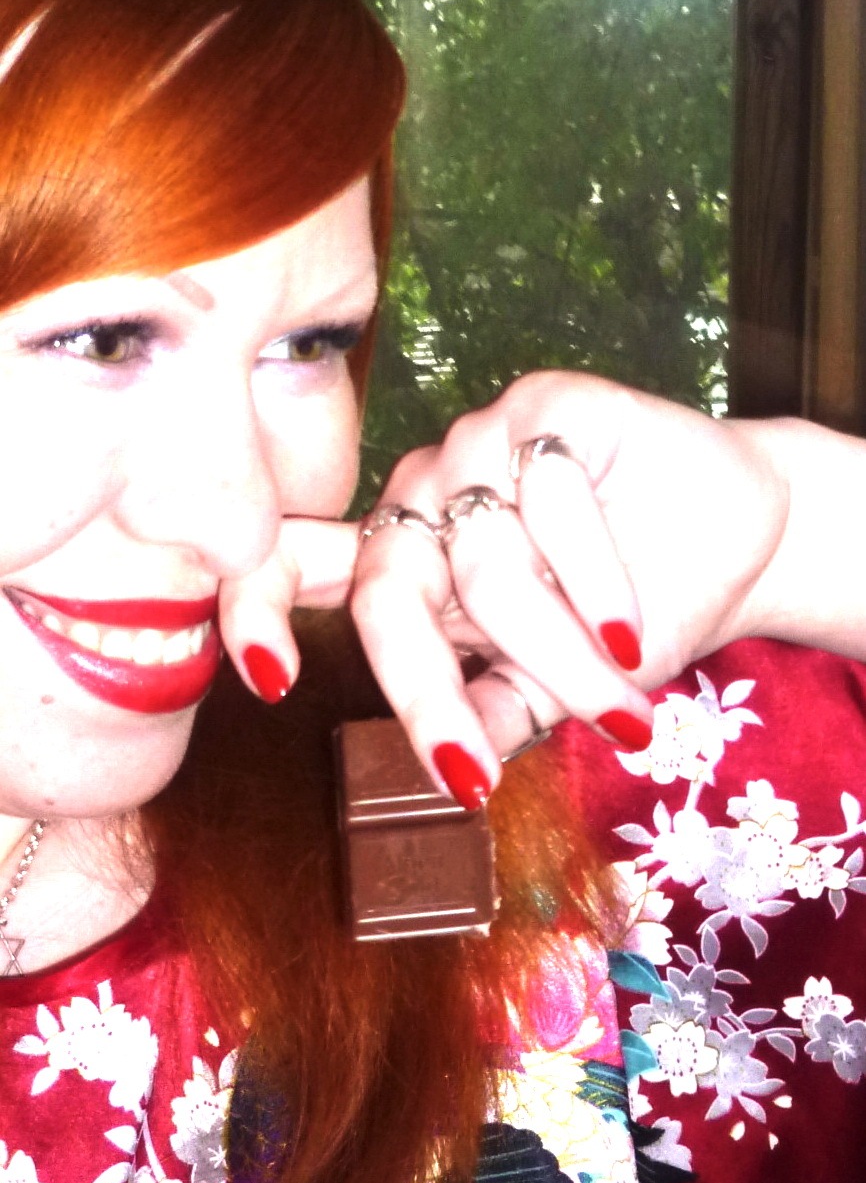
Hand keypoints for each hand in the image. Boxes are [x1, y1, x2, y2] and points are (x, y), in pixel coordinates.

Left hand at [217, 371, 792, 805]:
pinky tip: (631, 629)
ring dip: (559, 654)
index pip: (290, 570)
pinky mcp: (543, 406)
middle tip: (476, 772)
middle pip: (387, 596)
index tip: (269, 681)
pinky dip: (594, 581)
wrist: (740, 543)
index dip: (256, 614)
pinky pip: (547, 499)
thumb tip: (451, 775)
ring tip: (623, 701)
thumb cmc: (627, 623)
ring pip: (485, 565)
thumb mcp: (550, 690)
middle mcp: (419, 500)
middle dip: (430, 694)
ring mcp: (476, 446)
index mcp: (399, 563)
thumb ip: (489, 714)